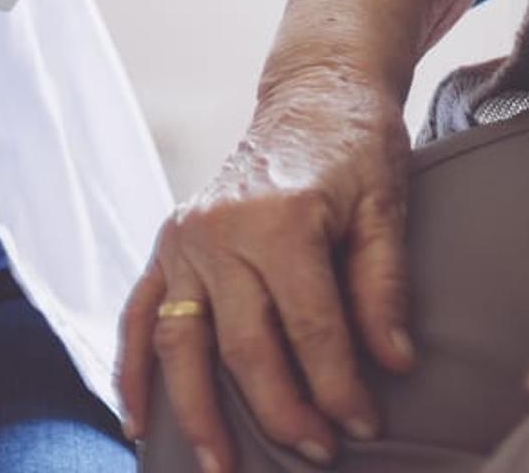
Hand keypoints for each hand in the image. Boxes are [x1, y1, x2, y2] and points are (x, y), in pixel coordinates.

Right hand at [118, 62, 418, 472]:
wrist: (313, 93)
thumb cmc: (357, 148)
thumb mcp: (386, 207)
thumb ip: (385, 287)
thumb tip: (396, 364)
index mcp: (279, 219)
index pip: (311, 329)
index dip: (339, 387)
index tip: (364, 428)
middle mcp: (219, 230)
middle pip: (245, 347)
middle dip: (283, 412)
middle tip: (318, 454)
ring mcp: (184, 239)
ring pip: (182, 345)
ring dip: (197, 413)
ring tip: (218, 468)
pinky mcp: (167, 245)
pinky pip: (140, 316)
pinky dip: (132, 370)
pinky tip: (138, 421)